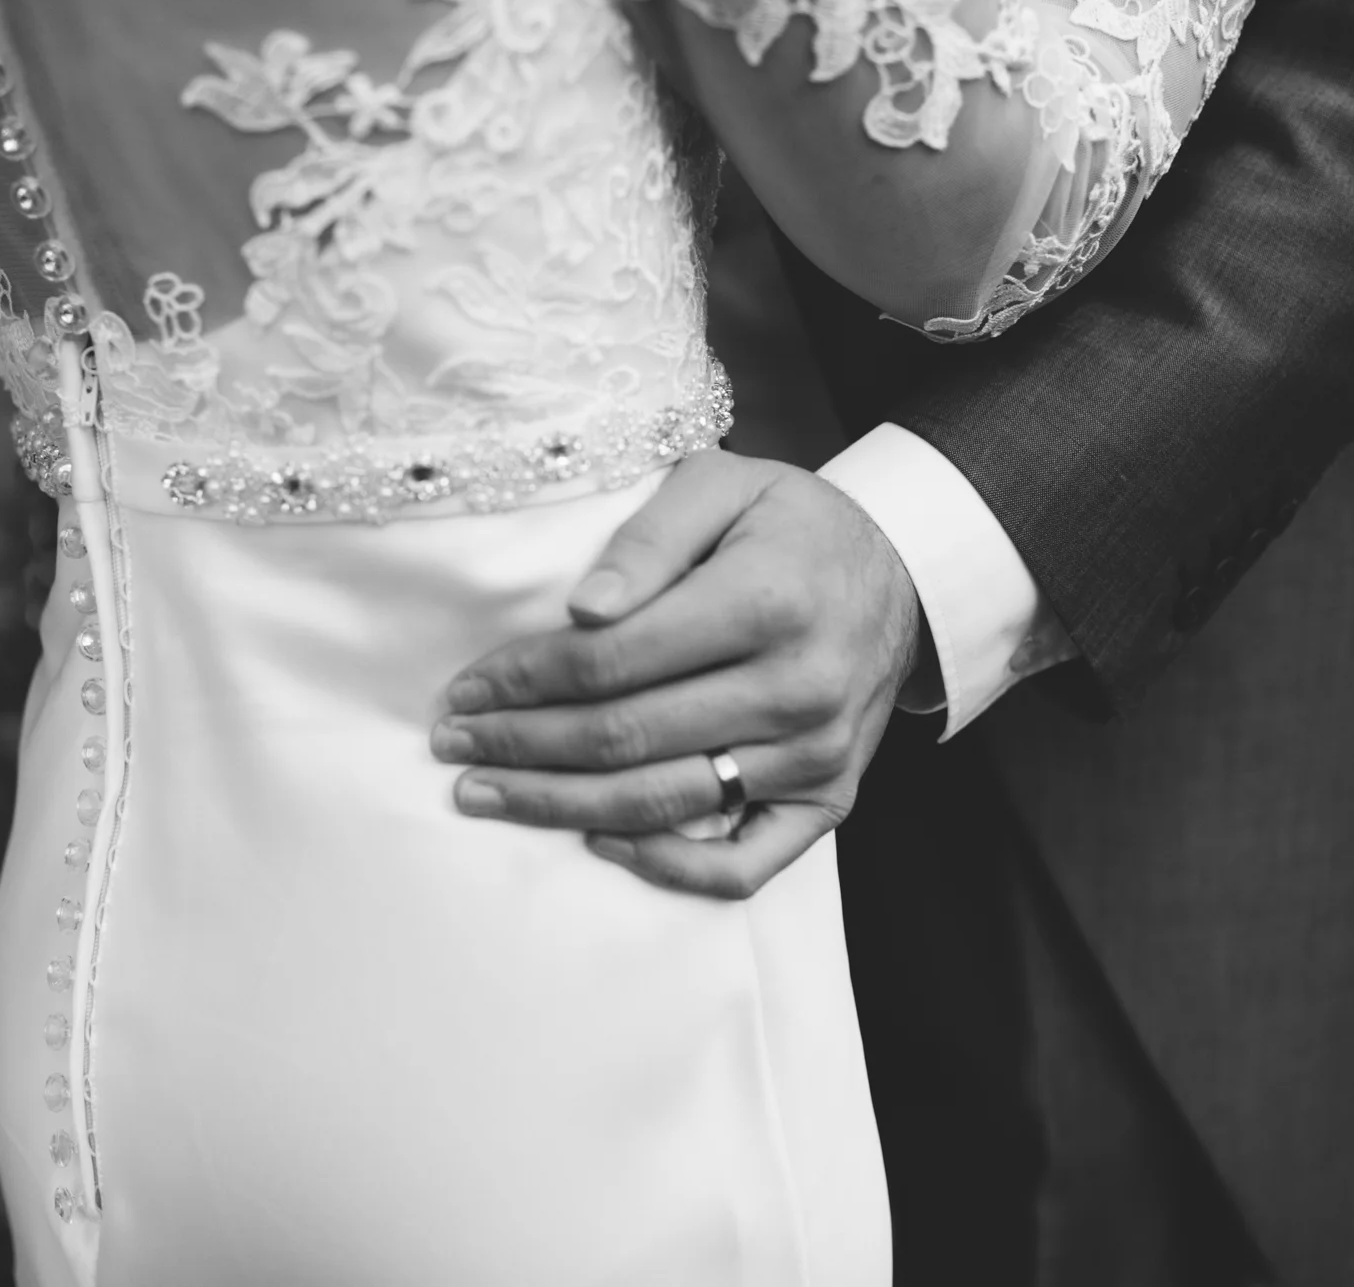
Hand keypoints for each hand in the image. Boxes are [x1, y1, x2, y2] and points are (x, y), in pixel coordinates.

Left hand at [431, 450, 924, 898]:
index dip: (525, 681)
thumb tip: (581, 613)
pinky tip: (598, 843)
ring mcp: (816, 754)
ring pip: (664, 803)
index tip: (466, 690)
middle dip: (522, 747)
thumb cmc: (791, 523)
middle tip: (453, 745)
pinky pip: (744, 866)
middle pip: (626, 738)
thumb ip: (648, 539)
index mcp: (767, 601)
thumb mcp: (722, 485)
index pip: (613, 660)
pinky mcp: (829, 799)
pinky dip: (667, 869)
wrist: (901, 571)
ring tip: (488, 795)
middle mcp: (797, 688)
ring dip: (561, 807)